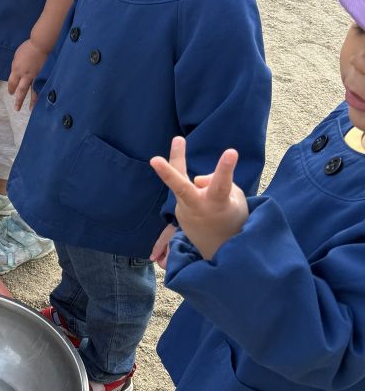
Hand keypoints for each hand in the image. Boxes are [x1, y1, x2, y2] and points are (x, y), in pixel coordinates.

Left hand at [8, 38, 48, 110]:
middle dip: (19, 100)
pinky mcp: (44, 75)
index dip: (11, 89)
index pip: (12, 83)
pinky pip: (42, 87)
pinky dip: (42, 94)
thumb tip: (17, 72)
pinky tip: (43, 100)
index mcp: (16, 70)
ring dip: (32, 102)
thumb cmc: (28, 48)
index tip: (11, 93)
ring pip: (33, 92)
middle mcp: (25, 76)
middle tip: (17, 108)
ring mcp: (36, 76)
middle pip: (21, 91)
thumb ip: (16, 66)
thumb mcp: (17, 56)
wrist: (41, 44)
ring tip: (31, 110)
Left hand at [149, 137, 248, 260]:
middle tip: (153, 159)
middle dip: (167, 173)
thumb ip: (218, 183)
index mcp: (219, 203)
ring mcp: (185, 210)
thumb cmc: (232, 217)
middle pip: (181, 188)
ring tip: (178, 140)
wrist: (220, 250)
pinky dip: (197, 190)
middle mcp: (198, 206)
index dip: (225, 168)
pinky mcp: (179, 211)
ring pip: (180, 182)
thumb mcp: (236, 200)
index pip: (222, 183)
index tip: (231, 151)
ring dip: (174, 161)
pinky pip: (189, 190)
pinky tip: (203, 203)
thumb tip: (198, 178)